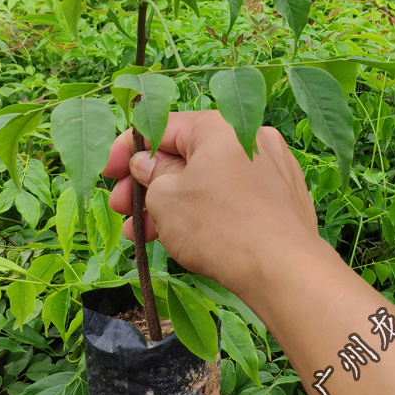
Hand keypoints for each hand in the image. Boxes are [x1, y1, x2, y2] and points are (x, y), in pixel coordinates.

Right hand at [102, 110, 319, 298]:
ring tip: (143, 234)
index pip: (162, 127)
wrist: (285, 269)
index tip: (109, 175)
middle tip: (121, 209)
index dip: (128, 151)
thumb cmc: (219, 226)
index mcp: (219, 125)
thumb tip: (147, 164)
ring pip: (209, 178)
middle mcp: (248, 135)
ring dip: (173, 202)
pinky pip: (234, 194)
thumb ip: (150, 175)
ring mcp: (271, 166)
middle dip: (148, 183)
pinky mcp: (283, 195)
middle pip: (186, 154)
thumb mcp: (166, 198)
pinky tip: (184, 236)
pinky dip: (207, 209)